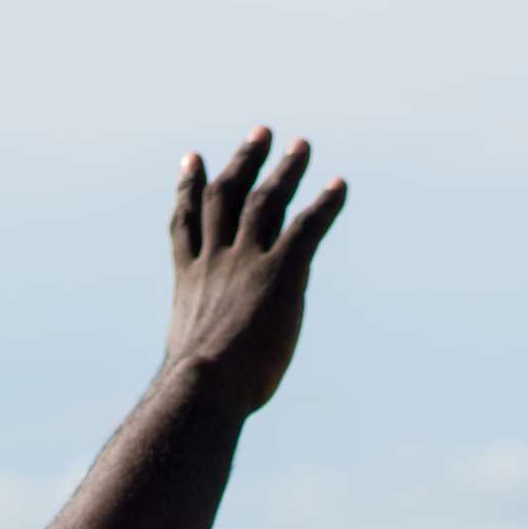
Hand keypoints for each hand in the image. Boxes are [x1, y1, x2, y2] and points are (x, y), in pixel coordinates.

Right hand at [163, 129, 345, 415]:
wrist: (203, 387)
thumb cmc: (194, 394)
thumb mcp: (190, 369)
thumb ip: (199, 358)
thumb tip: (197, 393)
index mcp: (190, 281)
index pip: (187, 224)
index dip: (189, 187)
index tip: (192, 158)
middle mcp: (215, 261)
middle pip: (226, 197)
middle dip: (243, 162)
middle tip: (261, 133)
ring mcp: (246, 263)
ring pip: (265, 202)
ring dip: (284, 170)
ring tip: (301, 145)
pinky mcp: (281, 274)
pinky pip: (306, 228)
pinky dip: (324, 204)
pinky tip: (340, 185)